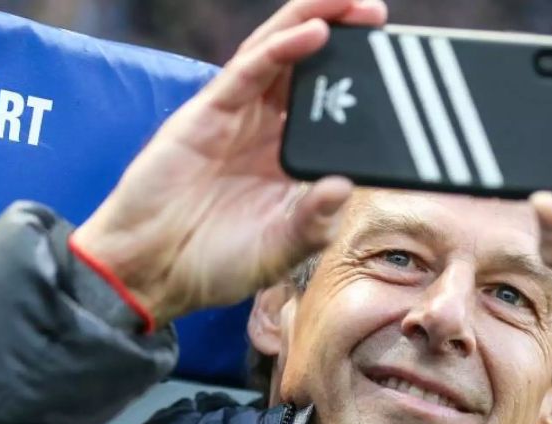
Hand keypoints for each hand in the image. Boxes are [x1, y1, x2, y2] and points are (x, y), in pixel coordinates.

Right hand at [72, 0, 387, 327]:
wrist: (151, 270)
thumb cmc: (217, 262)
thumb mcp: (281, 249)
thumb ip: (314, 221)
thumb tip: (343, 185)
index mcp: (292, 159)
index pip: (333, 109)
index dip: (361, 84)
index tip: (400, 67)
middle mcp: (269, 130)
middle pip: (310, 68)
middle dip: (345, 36)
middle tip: (380, 13)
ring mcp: (240, 116)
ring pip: (281, 54)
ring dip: (316, 22)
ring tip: (353, 4)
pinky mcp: (209, 112)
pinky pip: (250, 70)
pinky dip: (282, 48)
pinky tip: (314, 31)